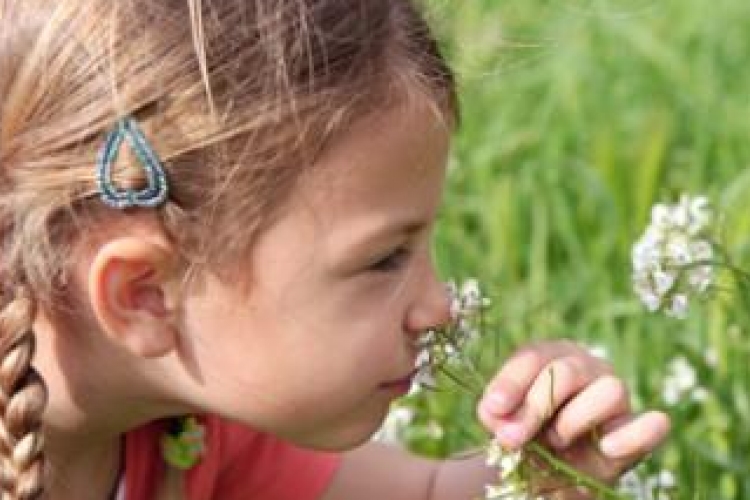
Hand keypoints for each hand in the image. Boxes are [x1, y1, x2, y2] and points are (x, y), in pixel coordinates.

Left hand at [477, 340, 669, 498]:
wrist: (550, 476)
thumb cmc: (525, 438)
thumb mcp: (502, 425)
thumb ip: (497, 415)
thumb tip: (500, 413)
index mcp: (551, 356)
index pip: (534, 356)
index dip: (512, 382)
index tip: (493, 409)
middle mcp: (587, 367)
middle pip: (566, 371)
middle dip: (536, 406)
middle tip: (514, 439)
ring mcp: (616, 397)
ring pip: (609, 390)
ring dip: (574, 420)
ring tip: (555, 442)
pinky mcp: (638, 432)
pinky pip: (650, 426)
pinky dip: (633, 436)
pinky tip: (608, 448)